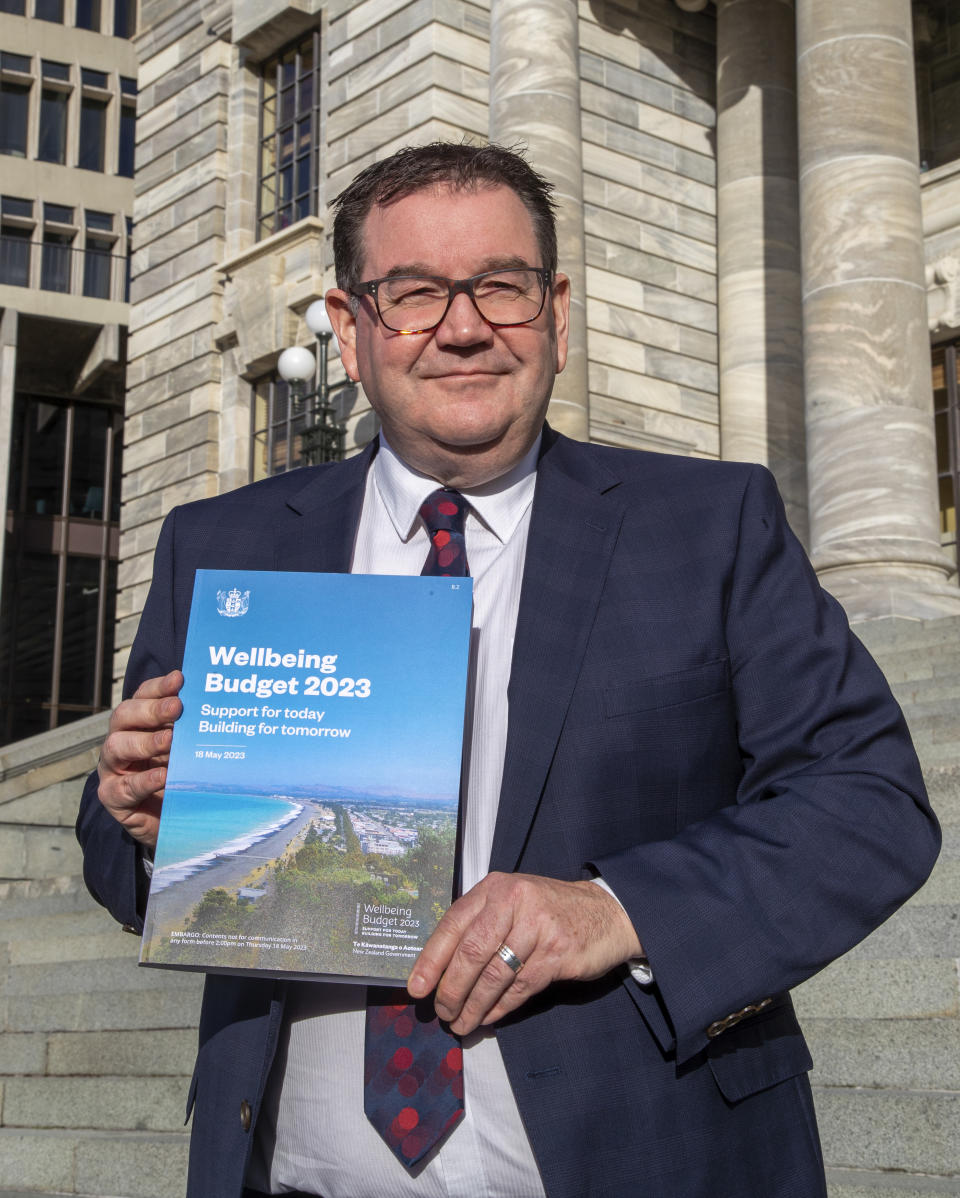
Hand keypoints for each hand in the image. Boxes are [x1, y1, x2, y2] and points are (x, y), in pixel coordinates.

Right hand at [96, 670, 182, 849]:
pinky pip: (123, 788)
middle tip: (177, 707)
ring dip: (145, 741)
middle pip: (125, 716)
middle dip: (152, 710)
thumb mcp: (187, 749)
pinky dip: (143, 781)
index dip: (158, 687)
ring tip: (170, 740)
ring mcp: (113, 769)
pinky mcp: (112, 797)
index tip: (179, 679)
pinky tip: (163, 776)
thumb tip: (217, 702)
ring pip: (116, 747)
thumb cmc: (178, 776)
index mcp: (137, 722)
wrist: (169, 820)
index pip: (142, 696)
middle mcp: (120, 740)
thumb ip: (192, 728)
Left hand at [407, 871, 642, 1034]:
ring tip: (461, 1024)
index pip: (453, 924)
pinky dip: (500, 1008)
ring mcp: (538, 927)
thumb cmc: (548, 911)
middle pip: (471, 952)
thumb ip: (481, 924)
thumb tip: (440, 969)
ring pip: (494, 975)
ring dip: (474, 1006)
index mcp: (496, 888)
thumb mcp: (513, 903)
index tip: (417, 987)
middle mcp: (514, 901)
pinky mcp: (558, 953)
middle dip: (452, 989)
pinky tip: (489, 1019)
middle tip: (442, 1012)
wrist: (607, 913)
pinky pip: (520, 987)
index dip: (432, 959)